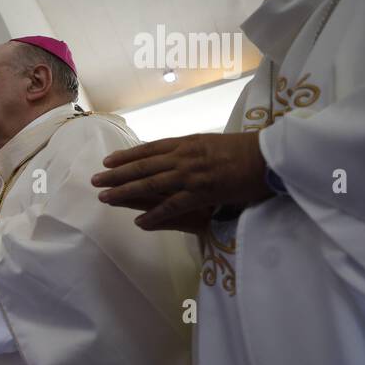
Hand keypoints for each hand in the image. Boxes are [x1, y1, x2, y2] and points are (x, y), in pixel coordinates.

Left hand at [92, 133, 271, 230]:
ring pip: (150, 184)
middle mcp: (184, 156)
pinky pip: (172, 206)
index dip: (126, 156)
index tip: (107, 160)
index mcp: (187, 142)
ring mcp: (191, 174)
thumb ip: (193, 149)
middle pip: (142, 165)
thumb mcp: (213, 142)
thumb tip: (178, 151)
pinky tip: (139, 222)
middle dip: (116, 174)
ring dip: (125, 192)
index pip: (149, 148)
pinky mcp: (203, 192)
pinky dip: (154, 215)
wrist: (270, 155)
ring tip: (105, 198)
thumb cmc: (247, 149)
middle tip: (94, 180)